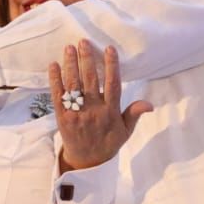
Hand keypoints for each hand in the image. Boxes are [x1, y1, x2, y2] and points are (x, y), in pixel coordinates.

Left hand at [50, 41, 151, 171]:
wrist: (86, 161)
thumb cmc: (107, 143)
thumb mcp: (125, 131)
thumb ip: (134, 114)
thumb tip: (150, 104)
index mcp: (110, 112)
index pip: (112, 84)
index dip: (111, 66)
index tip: (109, 49)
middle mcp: (93, 110)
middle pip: (90, 80)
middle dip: (87, 59)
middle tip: (83, 41)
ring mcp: (76, 113)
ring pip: (73, 85)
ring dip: (70, 65)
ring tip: (69, 48)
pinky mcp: (62, 116)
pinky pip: (57, 96)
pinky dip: (55, 80)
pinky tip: (53, 65)